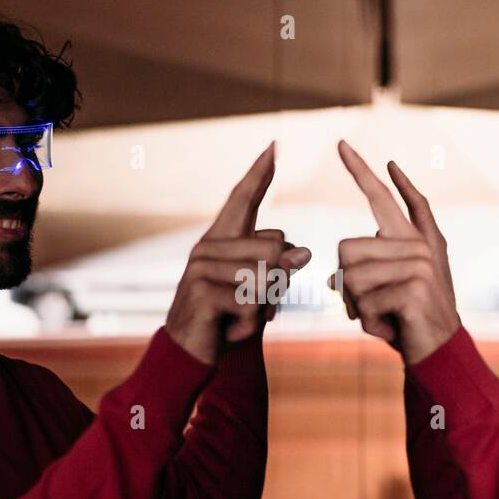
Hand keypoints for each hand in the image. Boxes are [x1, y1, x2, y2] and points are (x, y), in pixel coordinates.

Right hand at [165, 142, 310, 364]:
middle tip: (253, 306)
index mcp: (221, 239)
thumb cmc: (230, 317)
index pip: (242, 198)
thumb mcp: (261, 291)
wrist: (193, 353)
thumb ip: (280, 268)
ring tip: (239, 318)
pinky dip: (250, 325)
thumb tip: (305, 253)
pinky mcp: (202, 294)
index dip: (259, 174)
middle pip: (274, 248)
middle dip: (277, 284)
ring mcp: (200, 268)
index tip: (274, 145)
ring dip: (263, 308)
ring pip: (266, 278)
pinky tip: (230, 330)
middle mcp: (207, 247)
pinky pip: (251, 303)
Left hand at [330, 140, 459, 364]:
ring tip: (385, 316)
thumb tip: (333, 277)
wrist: (438, 352)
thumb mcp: (384, 288)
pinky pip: (363, 300)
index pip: (385, 197)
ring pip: (350, 276)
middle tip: (373, 306)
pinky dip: (368, 322)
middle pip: (346, 248)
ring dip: (358, 306)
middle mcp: (419, 244)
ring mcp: (419, 264)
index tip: (341, 144)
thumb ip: (366, 269)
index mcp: (414, 237)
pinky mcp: (414, 287)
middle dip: (347, 284)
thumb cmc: (406, 320)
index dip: (362, 171)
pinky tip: (391, 327)